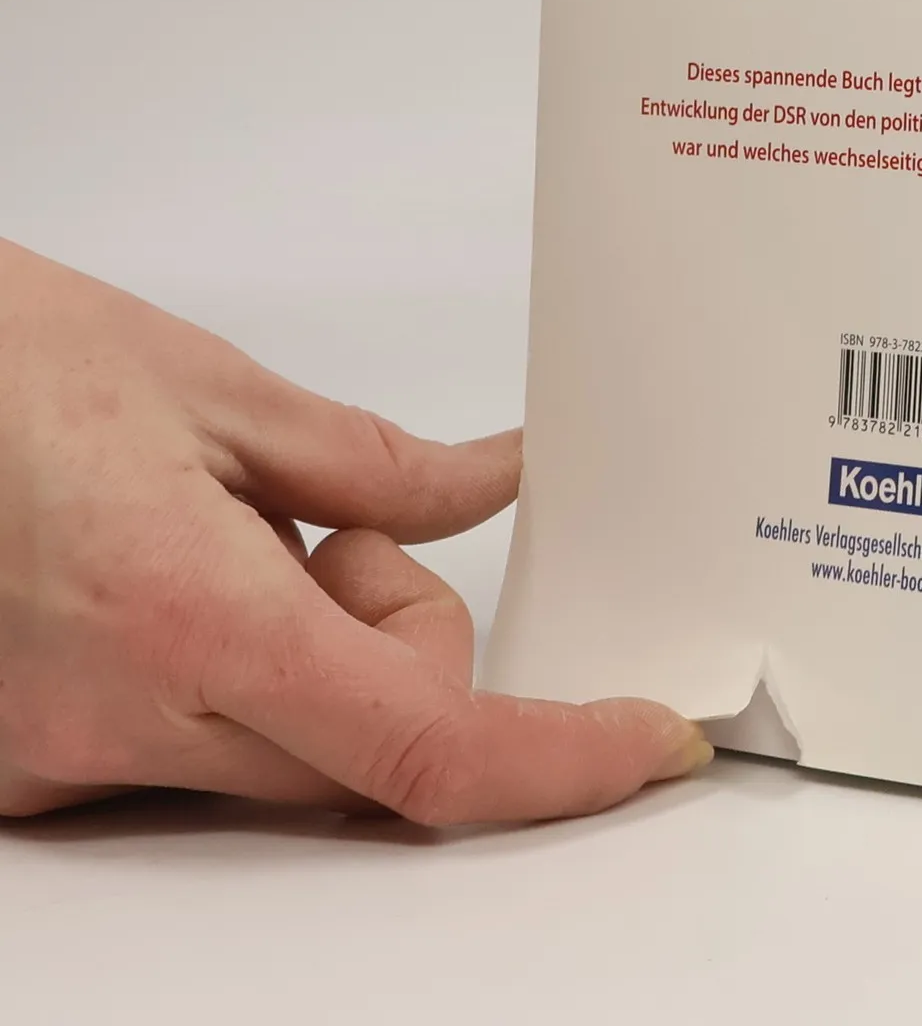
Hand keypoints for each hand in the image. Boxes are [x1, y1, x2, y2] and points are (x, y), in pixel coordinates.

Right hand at [0, 239, 709, 821]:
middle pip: (365, 750)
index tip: (646, 745)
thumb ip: (379, 468)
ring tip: (218, 536)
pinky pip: (184, 755)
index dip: (557, 763)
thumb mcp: (220, 394)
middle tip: (334, 534)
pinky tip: (162, 583)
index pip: (425, 746)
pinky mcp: (21, 766)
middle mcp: (123, 725)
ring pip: (277, 756)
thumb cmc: (6, 368)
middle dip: (400, 646)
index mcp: (195, 623)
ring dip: (306, 656)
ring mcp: (60, 761)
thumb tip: (496, 483)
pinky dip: (223, 680)